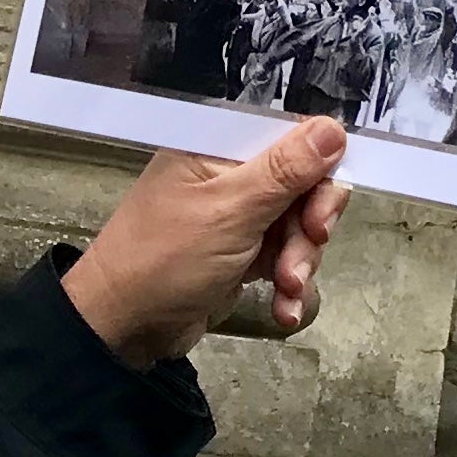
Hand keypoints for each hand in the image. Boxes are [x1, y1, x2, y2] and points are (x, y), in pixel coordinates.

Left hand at [61, 117, 348, 368]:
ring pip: (297, 226)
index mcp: (222, 146)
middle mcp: (232, 173)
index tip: (321, 210)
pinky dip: (288, 285)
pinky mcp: (240, 255)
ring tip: (287, 290)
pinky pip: (282, 258)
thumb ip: (285, 170)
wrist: (121, 329)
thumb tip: (335, 127)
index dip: (319, 171)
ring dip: (300, 261)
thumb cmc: (167, 258)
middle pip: (303, 184)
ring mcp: (236, 216)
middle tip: (309, 246)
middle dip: (311, 224)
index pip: (293, 138)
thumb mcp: (231, 212)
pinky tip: (284, 311)